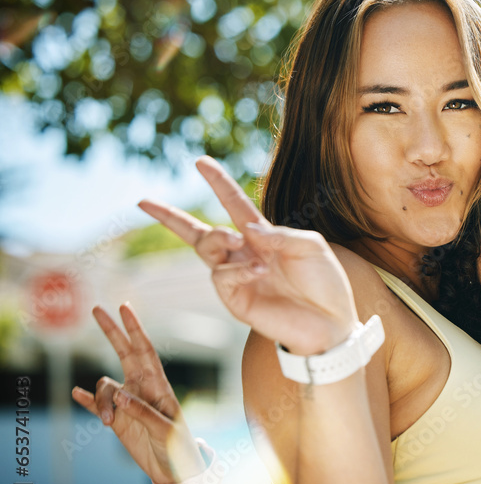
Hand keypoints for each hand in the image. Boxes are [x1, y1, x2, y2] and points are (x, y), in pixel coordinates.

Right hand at [71, 304, 205, 483]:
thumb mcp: (166, 430)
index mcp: (158, 385)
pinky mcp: (116, 419)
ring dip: (101, 402)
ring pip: (105, 387)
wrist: (174, 470)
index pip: (145, 350)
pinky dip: (87, 400)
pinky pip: (97, 404)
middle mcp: (141, 388)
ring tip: (109, 423)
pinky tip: (76, 394)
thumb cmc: (179, 448)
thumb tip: (120, 395)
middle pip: (123, 352)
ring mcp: (127, 402)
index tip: (124, 307)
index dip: (135, 329)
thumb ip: (144, 412)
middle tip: (96, 309)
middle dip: (111, 331)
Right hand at [138, 156, 356, 354]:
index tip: (200, 161)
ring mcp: (238, 278)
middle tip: (146, 203)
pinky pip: (222, 277)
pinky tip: (258, 270)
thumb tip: (244, 228)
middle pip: (199, 233)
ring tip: (237, 240)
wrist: (332, 322)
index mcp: (263, 237)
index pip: (234, 204)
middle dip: (170, 217)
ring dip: (218, 239)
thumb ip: (281, 234)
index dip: (218, 183)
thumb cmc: (325, 283)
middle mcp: (245, 255)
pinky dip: (237, 269)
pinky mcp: (236, 301)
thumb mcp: (311, 247)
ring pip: (207, 250)